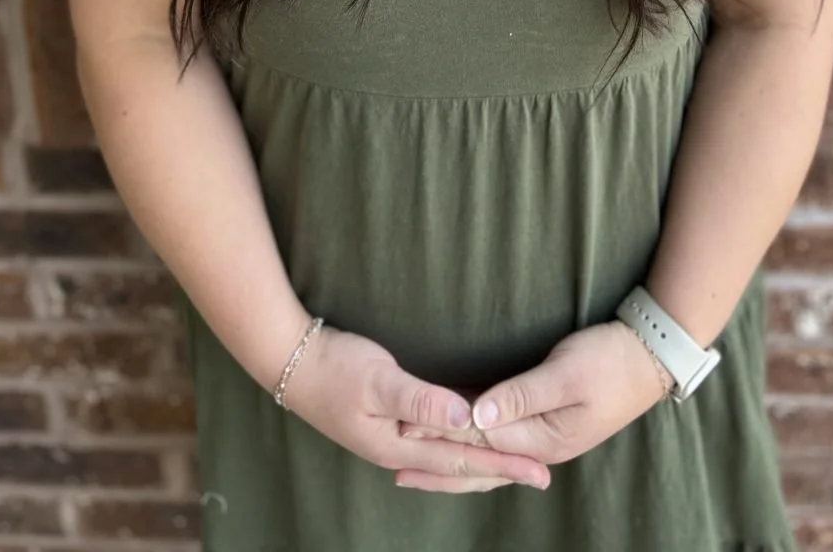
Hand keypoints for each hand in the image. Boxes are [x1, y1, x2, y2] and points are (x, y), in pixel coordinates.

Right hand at [281, 324, 551, 492]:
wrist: (292, 360)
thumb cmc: (334, 367)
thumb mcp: (377, 380)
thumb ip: (420, 399)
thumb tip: (465, 415)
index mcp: (398, 446)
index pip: (462, 460)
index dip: (502, 464)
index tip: (537, 470)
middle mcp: (399, 448)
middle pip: (459, 466)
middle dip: (501, 469)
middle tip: (540, 473)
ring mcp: (393, 435)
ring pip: (449, 456)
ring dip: (483, 460)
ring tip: (514, 463)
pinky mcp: (391, 417)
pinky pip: (436, 437)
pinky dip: (461, 440)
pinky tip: (475, 432)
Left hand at [397, 323, 669, 479]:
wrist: (650, 357)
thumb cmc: (610, 361)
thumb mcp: (567, 374)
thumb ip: (522, 396)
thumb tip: (477, 417)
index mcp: (543, 441)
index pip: (480, 442)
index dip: (440, 434)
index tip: (404, 430)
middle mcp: (539, 446)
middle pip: (479, 461)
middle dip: (438, 463)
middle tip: (396, 464)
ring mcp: (542, 435)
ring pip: (487, 454)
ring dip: (452, 456)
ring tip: (416, 461)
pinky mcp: (544, 417)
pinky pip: (500, 435)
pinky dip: (473, 438)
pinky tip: (454, 434)